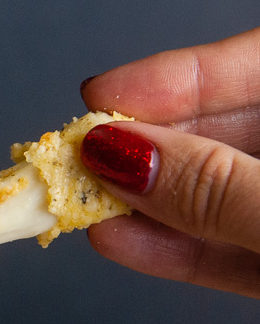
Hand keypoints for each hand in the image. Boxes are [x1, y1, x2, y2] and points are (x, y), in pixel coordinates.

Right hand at [79, 27, 259, 297]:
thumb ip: (216, 185)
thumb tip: (122, 156)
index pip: (254, 69)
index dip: (173, 77)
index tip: (102, 94)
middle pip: (219, 134)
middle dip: (145, 147)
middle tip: (81, 155)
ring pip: (211, 200)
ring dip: (141, 206)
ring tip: (82, 202)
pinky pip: (223, 254)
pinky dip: (169, 252)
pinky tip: (117, 241)